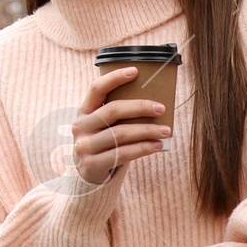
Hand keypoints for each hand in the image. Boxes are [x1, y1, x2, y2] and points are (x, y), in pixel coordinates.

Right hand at [68, 67, 170, 183]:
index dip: (114, 78)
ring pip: (120, 133)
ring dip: (147, 130)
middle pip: (113, 110)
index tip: (135, 71)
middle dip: (140, 107)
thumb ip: (118, 114)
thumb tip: (154, 103)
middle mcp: (80, 126)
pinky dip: (143, 148)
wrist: (88, 175)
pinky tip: (157, 145)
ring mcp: (84, 146)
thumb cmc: (104, 144)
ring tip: (166, 130)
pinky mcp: (92, 164)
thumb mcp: (104, 126)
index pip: (96, 88)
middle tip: (161, 108)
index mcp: (83, 111)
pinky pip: (123, 153)